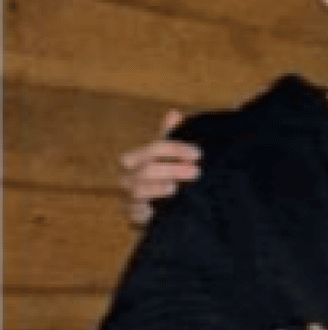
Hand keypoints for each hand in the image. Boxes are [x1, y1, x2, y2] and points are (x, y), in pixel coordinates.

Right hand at [119, 109, 201, 225]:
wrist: (157, 208)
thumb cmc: (163, 175)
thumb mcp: (169, 156)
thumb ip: (171, 136)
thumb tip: (174, 113)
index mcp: (135, 158)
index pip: (153, 148)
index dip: (175, 149)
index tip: (198, 154)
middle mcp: (128, 176)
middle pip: (145, 169)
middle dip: (172, 169)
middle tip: (196, 172)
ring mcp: (128, 197)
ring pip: (138, 190)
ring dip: (161, 188)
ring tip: (179, 188)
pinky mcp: (133, 216)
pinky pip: (139, 212)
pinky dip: (153, 208)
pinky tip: (171, 205)